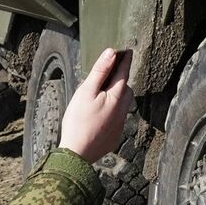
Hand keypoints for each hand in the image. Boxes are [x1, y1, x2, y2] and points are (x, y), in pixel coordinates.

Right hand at [59, 47, 133, 163]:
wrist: (77, 154)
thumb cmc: (78, 121)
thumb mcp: (86, 92)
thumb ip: (100, 72)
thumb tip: (111, 53)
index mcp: (116, 97)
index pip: (123, 73)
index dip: (125, 60)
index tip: (128, 51)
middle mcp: (122, 109)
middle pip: (126, 89)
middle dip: (122, 79)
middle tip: (113, 71)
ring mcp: (120, 123)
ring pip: (124, 104)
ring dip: (118, 95)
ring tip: (106, 91)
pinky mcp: (115, 135)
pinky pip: (118, 117)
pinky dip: (113, 110)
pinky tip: (102, 113)